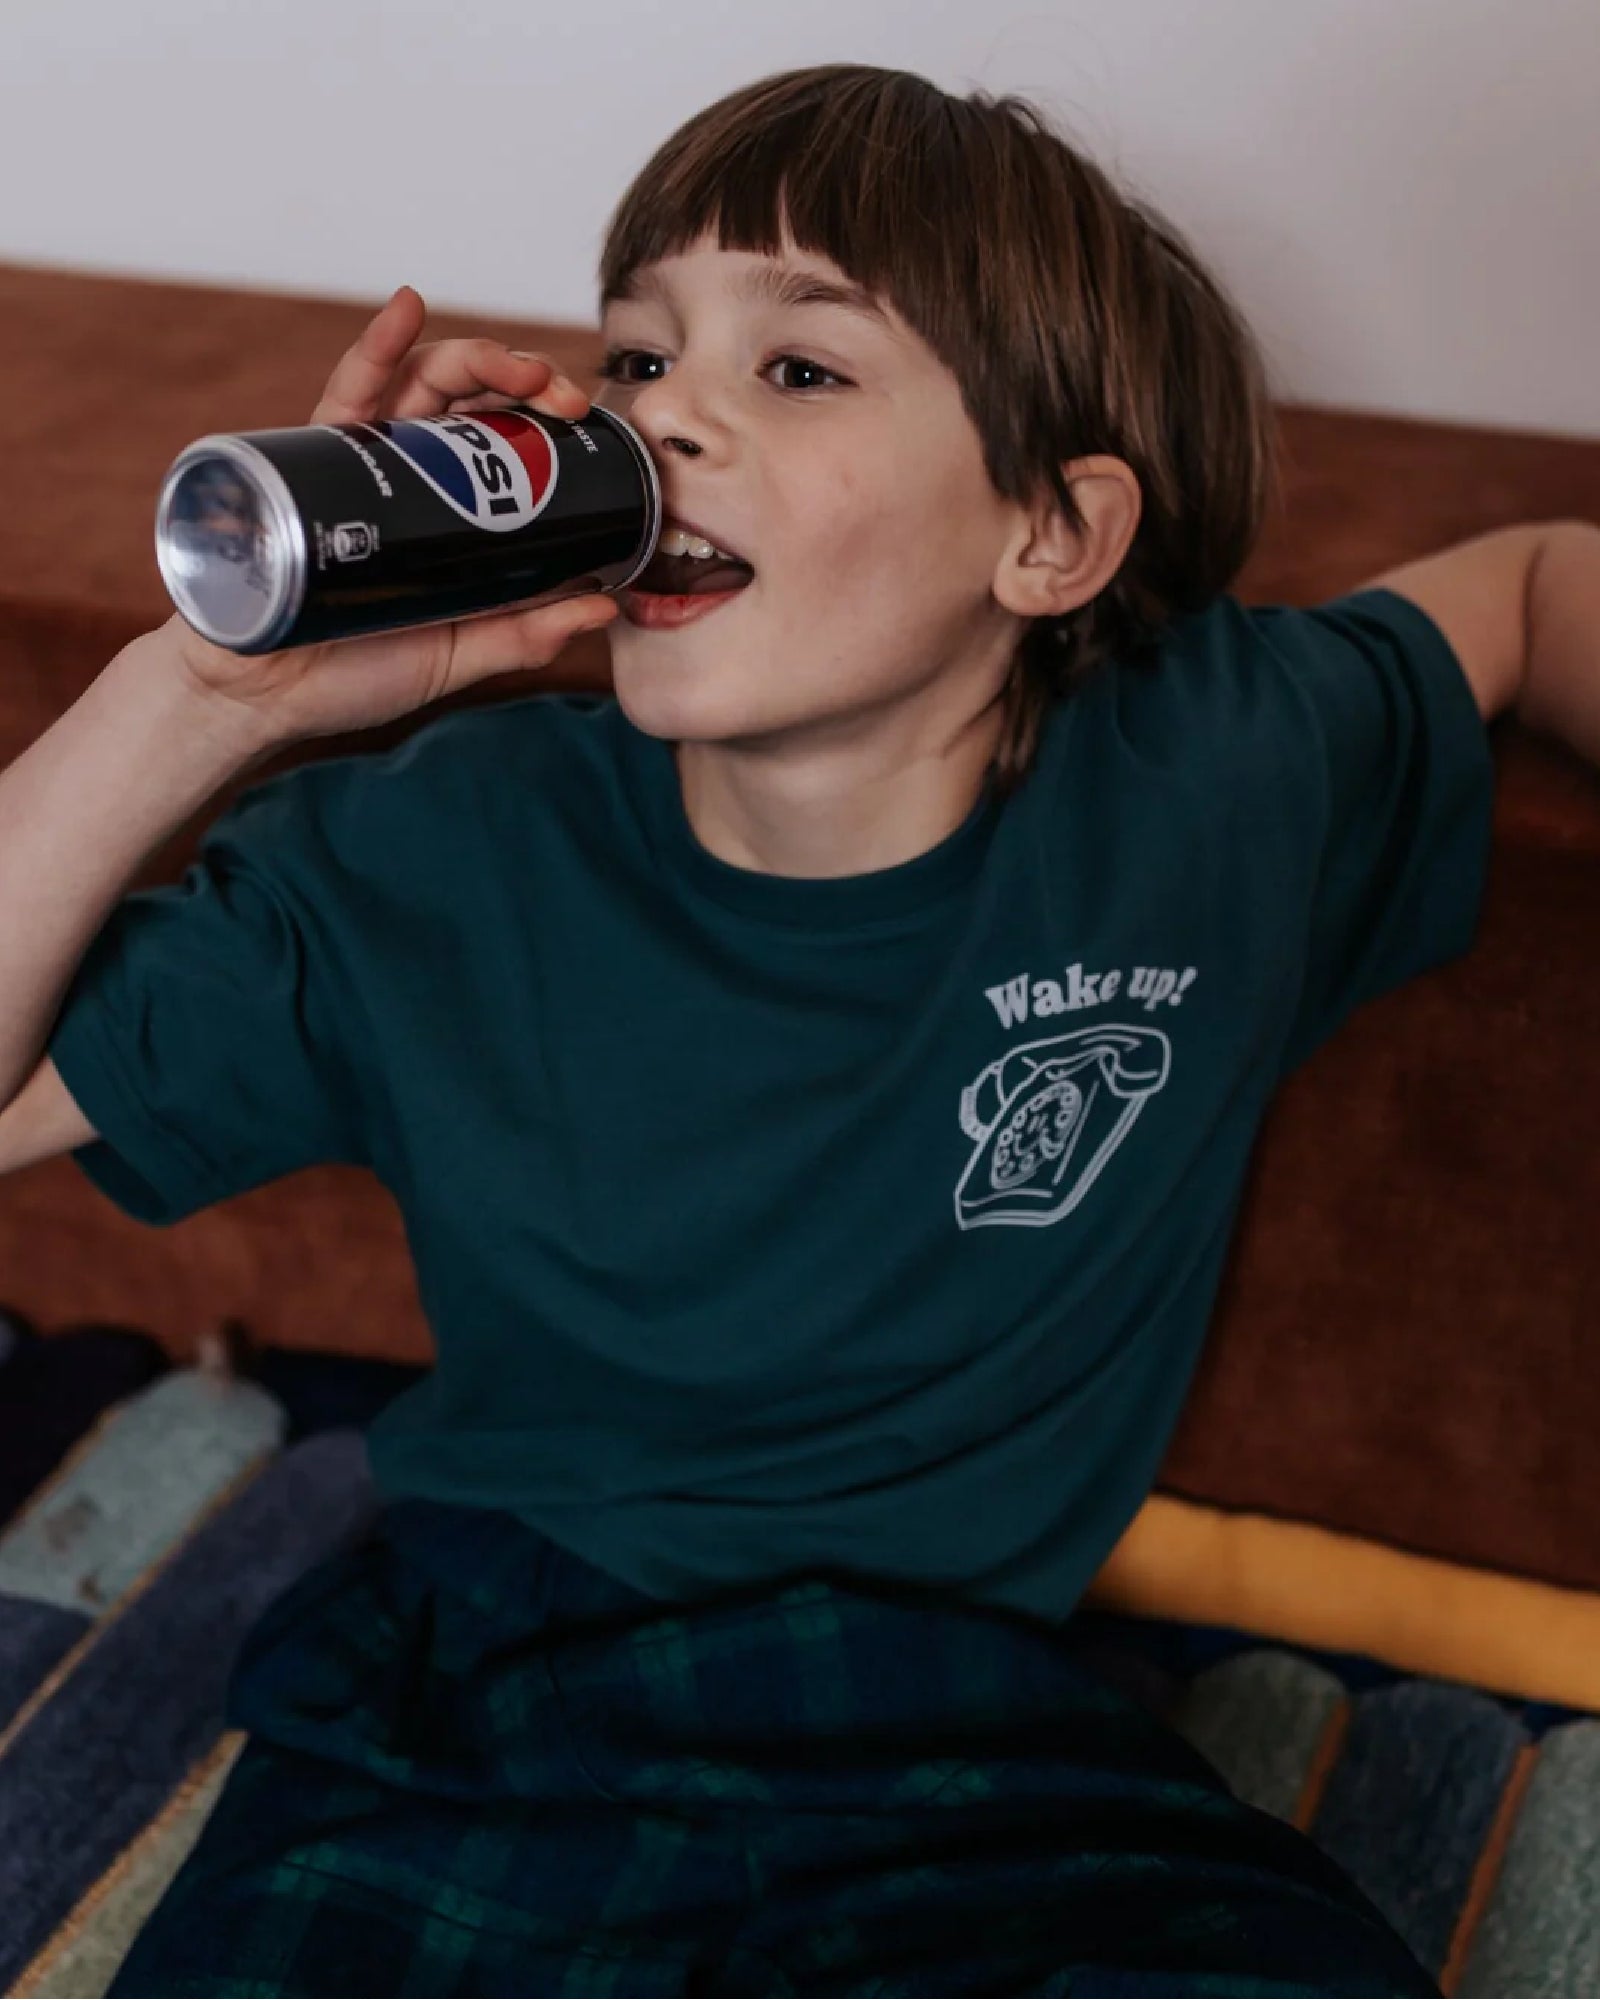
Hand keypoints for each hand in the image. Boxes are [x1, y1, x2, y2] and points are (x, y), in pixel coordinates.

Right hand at [151, 285, 619, 745]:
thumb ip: (525, 632)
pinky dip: (377, 345)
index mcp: (444, 508)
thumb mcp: (458, 653)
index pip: (499, 437)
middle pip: (468, 397)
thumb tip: (605, 608)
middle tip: (560, 396)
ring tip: (515, 366)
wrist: (265, 697)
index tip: (580, 418)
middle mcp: (406, 473)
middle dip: (523, 379)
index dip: (543, 415)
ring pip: (419, 380)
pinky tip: (408, 306)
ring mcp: (361, 462)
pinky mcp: (312, 463)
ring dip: (474, 357)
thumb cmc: (353, 673)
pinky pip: (347, 392)